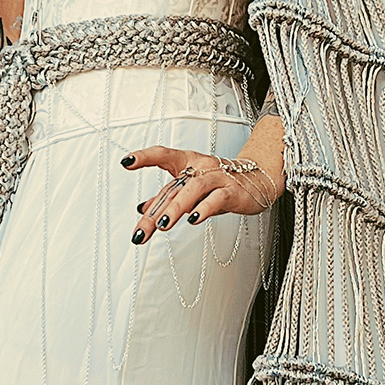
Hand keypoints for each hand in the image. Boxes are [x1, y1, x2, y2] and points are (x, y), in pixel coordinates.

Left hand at [121, 143, 279, 244]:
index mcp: (187, 162)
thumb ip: (167, 197)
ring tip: (162, 224)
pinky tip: (193, 219)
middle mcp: (201, 167)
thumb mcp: (190, 188)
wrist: (257, 179)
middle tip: (141, 230)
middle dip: (155, 211)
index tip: (127, 162)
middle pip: (173, 187)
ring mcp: (217, 178)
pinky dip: (204, 209)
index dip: (145, 157)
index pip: (163, 155)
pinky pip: (216, 199)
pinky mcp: (231, 192)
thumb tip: (142, 209)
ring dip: (176, 208)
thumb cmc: (219, 183)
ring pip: (193, 190)